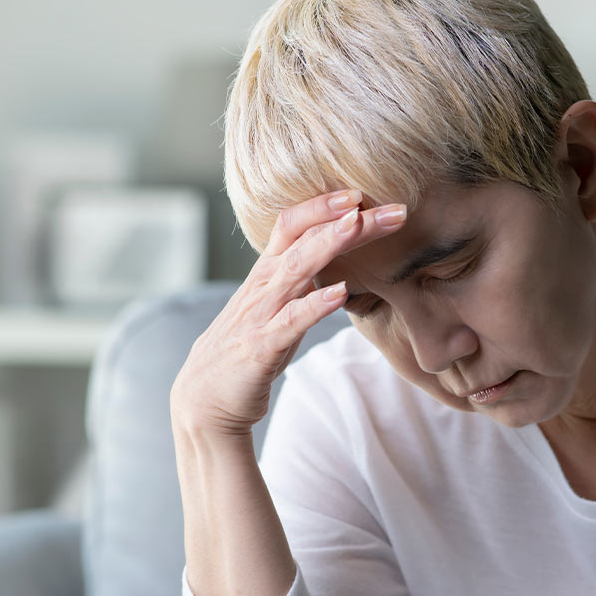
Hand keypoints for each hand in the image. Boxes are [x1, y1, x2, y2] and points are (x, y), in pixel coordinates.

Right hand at [170, 187, 407, 437]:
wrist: (203, 402)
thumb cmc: (245, 352)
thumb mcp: (275, 309)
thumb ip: (300, 283)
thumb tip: (335, 262)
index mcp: (266, 275)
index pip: (292, 225)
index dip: (324, 205)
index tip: (363, 192)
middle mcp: (262, 286)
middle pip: (303, 239)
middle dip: (345, 218)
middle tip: (391, 207)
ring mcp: (260, 314)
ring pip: (296, 269)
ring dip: (329, 244)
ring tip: (358, 224)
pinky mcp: (261, 347)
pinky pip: (291, 321)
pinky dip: (315, 305)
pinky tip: (341, 292)